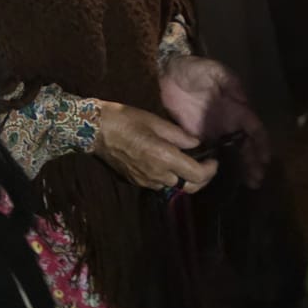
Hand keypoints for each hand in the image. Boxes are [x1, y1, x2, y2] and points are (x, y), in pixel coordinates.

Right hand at [91, 102, 216, 192]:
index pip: (197, 174)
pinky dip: (168, 177)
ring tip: (185, 162)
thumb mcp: (155, 121)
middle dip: (201, 179)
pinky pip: (159, 184)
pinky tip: (166, 163)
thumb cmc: (125, 119)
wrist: (94, 130)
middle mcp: (157, 174)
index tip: (214, 159)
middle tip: (205, 164)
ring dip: (183, 178)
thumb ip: (179, 135)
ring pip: (174, 186)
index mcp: (164, 158)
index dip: (210, 169)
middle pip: (189, 187)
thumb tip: (196, 143)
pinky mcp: (136, 181)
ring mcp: (145, 181)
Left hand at [159, 55, 268, 184]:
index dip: (262, 144)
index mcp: (237, 109)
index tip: (265, 158)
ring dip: (242, 167)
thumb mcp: (216, 71)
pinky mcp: (197, 136)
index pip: (255, 129)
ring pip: (233, 153)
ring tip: (250, 183)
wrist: (168, 74)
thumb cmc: (195, 70)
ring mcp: (214, 131)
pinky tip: (224, 177)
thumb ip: (231, 84)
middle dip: (254, 162)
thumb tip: (245, 100)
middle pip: (247, 145)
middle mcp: (229, 123)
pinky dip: (220, 166)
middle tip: (257, 179)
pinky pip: (212, 153)